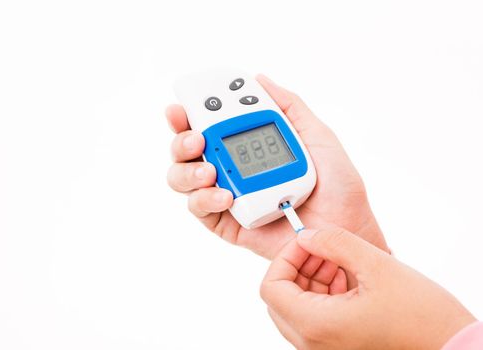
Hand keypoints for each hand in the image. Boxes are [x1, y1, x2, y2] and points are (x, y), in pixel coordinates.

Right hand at [166, 75, 388, 260]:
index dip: (192, 112)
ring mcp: (225, 195)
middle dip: (181, 139)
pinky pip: (199, 209)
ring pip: (183, 178)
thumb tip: (260, 79)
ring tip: (208, 171)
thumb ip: (289, 107)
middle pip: (187, 150)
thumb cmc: (337, 187)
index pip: (210, 124)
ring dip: (187, 170)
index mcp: (248, 145)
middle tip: (196, 137)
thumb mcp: (317, 136)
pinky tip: (225, 195)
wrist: (345, 230)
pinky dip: (204, 199)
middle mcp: (230, 167)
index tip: (186, 103)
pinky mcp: (227, 223)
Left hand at [260, 228, 475, 349]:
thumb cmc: (422, 316)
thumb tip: (307, 236)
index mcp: (317, 324)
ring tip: (338, 261)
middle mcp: (313, 342)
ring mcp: (323, 347)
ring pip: (295, 307)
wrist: (451, 346)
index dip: (284, 258)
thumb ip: (335, 243)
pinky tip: (346, 277)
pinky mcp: (336, 345)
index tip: (306, 242)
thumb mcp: (377, 265)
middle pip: (279, 298)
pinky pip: (312, 317)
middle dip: (296, 267)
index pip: (271, 288)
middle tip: (321, 249)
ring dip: (309, 278)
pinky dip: (321, 293)